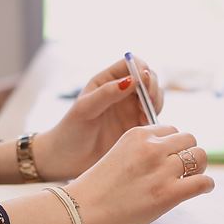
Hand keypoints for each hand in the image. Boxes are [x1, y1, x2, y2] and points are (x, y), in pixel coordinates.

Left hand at [32, 56, 163, 179]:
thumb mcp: (85, 109)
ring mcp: (131, 109)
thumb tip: (132, 80)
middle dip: (153, 87)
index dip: (141, 69)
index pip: (131, 64)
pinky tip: (145, 126)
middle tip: (147, 102)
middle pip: (148, 78)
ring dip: (156, 103)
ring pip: (154, 97)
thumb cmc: (71, 130)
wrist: (68, 159)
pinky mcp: (136, 126)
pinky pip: (154, 117)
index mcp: (107, 81)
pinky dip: (155, 119)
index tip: (144, 81)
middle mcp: (122, 92)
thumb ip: (107, 93)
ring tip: (144, 116)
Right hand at [65, 125, 214, 223]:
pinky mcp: (168, 194)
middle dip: (188, 153)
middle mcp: (152, 148)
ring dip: (199, 168)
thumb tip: (167, 155)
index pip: (171, 130)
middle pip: (190, 139)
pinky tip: (201, 189)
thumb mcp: (118, 154)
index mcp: (137, 135)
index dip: (172, 145)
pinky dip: (206, 185)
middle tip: (182, 170)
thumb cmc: (96, 189)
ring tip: (191, 179)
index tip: (169, 159)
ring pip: (200, 157)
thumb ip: (141, 151)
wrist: (82, 212)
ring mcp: (161, 170)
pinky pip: (203, 182)